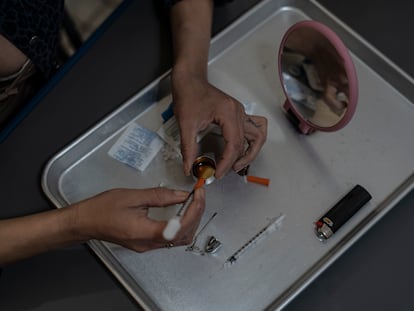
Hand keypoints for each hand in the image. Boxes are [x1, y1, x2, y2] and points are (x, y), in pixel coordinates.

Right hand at [74, 187, 205, 251]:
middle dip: (196, 214)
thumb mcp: (133, 196)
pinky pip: (171, 238)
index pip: (179, 227)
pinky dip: (181, 225)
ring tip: (193, 201)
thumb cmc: (103, 209)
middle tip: (199, 195)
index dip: (194, 211)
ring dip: (191, 220)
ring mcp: (147, 246)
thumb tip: (182, 195)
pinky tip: (182, 211)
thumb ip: (160, 196)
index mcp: (144, 233)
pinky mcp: (146, 244)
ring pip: (179, 239)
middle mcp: (148, 244)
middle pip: (184, 235)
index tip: (198, 194)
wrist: (86, 222)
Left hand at [171, 71, 266, 178]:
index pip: (234, 144)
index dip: (226, 162)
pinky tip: (242, 149)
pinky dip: (252, 141)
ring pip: (257, 136)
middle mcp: (238, 112)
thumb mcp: (185, 124)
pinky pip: (254, 128)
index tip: (218, 173)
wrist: (189, 79)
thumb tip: (189, 167)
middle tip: (224, 171)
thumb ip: (188, 148)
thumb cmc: (188, 94)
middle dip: (237, 161)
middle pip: (246, 143)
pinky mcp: (237, 113)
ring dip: (251, 152)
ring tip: (237, 164)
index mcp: (228, 113)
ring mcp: (240, 112)